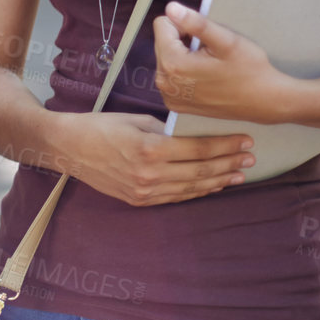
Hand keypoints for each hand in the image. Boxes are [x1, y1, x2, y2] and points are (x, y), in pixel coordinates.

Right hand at [55, 111, 254, 206]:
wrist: (68, 147)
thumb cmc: (99, 126)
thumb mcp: (134, 119)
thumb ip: (165, 129)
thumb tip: (191, 135)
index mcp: (150, 149)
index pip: (199, 149)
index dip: (226, 145)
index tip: (246, 140)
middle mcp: (150, 174)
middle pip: (201, 171)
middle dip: (229, 163)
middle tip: (250, 158)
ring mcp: (145, 191)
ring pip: (192, 187)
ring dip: (219, 180)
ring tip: (239, 174)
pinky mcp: (139, 200)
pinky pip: (176, 197)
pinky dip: (197, 191)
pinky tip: (212, 185)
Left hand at [153, 1, 293, 124]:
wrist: (264, 101)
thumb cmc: (249, 69)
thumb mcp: (227, 41)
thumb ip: (196, 23)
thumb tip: (171, 8)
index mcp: (173, 63)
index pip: (162, 25)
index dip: (184, 25)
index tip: (204, 38)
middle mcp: (164, 82)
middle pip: (162, 42)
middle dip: (183, 41)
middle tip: (210, 52)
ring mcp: (169, 95)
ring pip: (166, 58)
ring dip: (183, 56)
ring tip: (208, 65)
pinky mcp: (175, 104)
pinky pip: (170, 76)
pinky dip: (183, 72)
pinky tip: (204, 77)